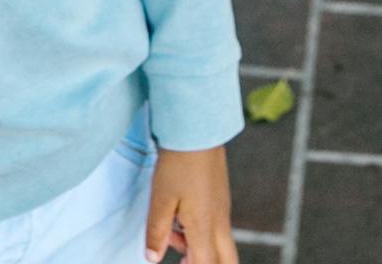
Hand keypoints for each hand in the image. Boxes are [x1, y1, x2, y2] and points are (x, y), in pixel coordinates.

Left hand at [144, 146, 235, 262]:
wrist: (198, 130)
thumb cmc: (178, 164)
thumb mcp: (160, 200)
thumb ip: (157, 233)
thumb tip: (153, 258)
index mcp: (205, 227)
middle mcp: (220, 222)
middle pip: (228, 261)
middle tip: (184, 262)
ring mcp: (222, 209)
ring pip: (220, 244)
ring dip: (199, 249)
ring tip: (172, 234)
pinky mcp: (220, 198)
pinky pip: (216, 227)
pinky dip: (200, 233)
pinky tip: (179, 218)